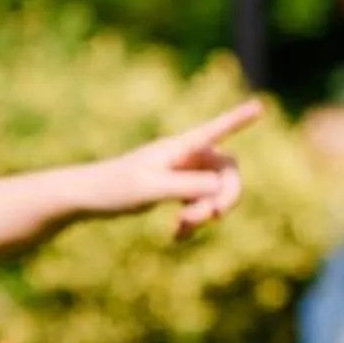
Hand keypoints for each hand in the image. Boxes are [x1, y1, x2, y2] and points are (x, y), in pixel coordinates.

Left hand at [86, 99, 258, 238]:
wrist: (84, 199)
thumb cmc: (113, 188)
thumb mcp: (150, 187)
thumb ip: (186, 184)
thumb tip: (220, 183)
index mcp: (179, 148)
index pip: (215, 131)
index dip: (238, 121)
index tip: (259, 106)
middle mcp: (184, 157)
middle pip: (227, 172)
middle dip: (223, 197)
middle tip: (210, 218)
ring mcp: (181, 173)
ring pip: (213, 193)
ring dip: (204, 213)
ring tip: (181, 228)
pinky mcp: (174, 190)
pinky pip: (198, 205)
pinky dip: (192, 221)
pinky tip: (176, 236)